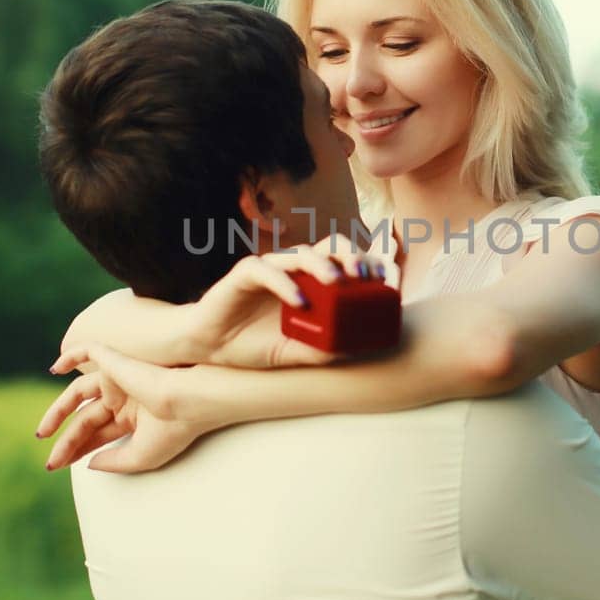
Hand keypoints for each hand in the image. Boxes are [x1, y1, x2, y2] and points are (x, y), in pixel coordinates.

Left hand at [37, 359, 208, 472]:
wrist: (189, 400)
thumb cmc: (175, 429)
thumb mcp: (141, 457)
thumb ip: (113, 462)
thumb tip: (88, 464)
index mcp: (135, 417)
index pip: (99, 434)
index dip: (78, 450)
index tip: (58, 466)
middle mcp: (126, 397)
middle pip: (86, 420)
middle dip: (67, 441)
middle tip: (51, 462)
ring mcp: (120, 379)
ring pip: (79, 393)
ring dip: (57, 412)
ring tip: (42, 433)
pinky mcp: (116, 362)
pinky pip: (88, 351)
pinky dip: (70, 356)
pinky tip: (55, 368)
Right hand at [186, 234, 395, 368]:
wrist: (210, 346)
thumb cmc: (254, 345)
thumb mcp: (294, 353)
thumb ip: (321, 349)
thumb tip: (355, 351)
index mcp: (312, 283)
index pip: (346, 263)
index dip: (369, 265)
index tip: (388, 280)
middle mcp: (295, 270)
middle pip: (330, 247)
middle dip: (352, 256)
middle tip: (366, 276)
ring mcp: (271, 268)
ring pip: (302, 253)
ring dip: (323, 265)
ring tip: (338, 283)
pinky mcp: (245, 272)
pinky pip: (268, 271)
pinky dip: (286, 284)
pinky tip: (300, 303)